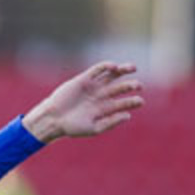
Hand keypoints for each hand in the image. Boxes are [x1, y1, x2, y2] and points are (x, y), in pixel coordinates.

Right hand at [22, 62, 144, 143]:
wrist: (54, 118)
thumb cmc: (72, 127)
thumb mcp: (94, 128)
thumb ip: (111, 122)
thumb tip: (128, 115)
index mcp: (104, 108)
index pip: (123, 103)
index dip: (133, 101)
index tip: (140, 101)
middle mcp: (100, 96)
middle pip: (120, 87)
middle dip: (130, 85)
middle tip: (139, 86)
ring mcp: (93, 86)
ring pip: (111, 75)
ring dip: (122, 70)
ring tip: (132, 68)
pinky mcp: (84, 79)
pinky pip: (97, 70)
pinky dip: (105, 66)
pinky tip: (113, 66)